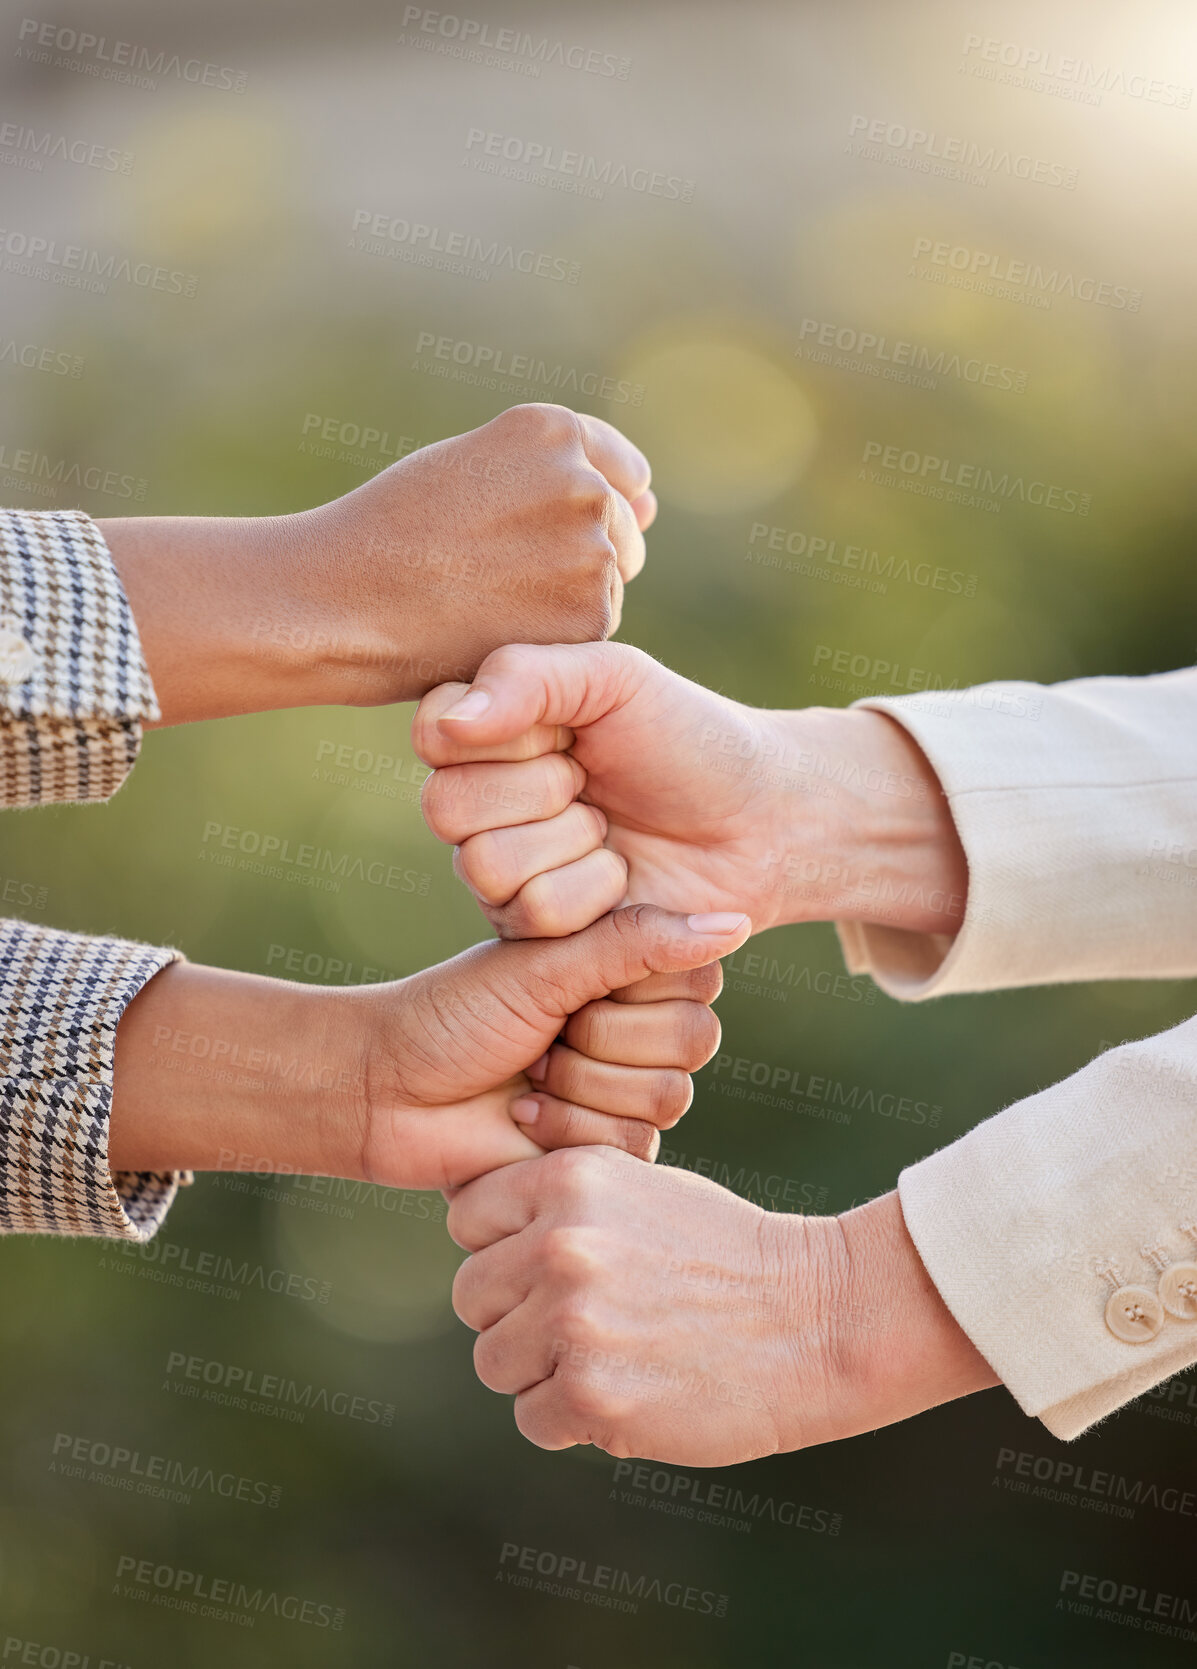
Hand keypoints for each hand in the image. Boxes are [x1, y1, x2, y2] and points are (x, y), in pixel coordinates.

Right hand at [99, 404, 656, 725]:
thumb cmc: (390, 533)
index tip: (530, 534)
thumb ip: (560, 476)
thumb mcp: (470, 467)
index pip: (619, 470)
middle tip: (492, 574)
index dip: (572, 510)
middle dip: (574, 554)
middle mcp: (585, 481)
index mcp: (553, 429)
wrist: (340, 602)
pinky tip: (496, 630)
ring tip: (485, 599)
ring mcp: (592, 549)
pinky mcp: (591, 616)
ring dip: (565, 598)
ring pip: (609, 582)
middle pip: (622, 529)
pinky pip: (594, 630)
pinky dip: (555, 638)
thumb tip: (652, 506)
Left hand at [110, 906, 748, 1190]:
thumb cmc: (454, 1016)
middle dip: (605, 1038)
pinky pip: (639, 1143)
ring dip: (584, 1085)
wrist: (388, 1092)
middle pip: (693, 1038)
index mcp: (627, 966)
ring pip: (669, 1094)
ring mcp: (626, 1087)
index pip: (696, 973)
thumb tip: (737, 920)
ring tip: (530, 1074)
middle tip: (544, 1034)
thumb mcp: (546, 965)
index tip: (568, 981)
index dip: (635, 984)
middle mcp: (638, 1025)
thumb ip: (638, 942)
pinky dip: (571, 1127)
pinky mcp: (610, 1147)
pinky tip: (525, 1115)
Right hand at [413, 642, 966, 938]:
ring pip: (486, 867)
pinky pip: (534, 916)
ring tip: (612, 829)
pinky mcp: (537, 934)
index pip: (435, 733)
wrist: (761, 821)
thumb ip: (525, 678)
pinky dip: (597, 891)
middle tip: (593, 781)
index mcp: (489, 731)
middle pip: (448, 808)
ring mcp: (503, 871)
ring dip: (573, 844)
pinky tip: (625, 875)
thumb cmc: (689, 738)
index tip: (564, 729)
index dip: (503, 734)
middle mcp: (481, 802)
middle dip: (542, 790)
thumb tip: (451, 724)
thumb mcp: (615, 680)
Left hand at [449, 1150, 997, 1464]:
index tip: (545, 1264)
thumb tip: (472, 1227)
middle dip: (516, 1315)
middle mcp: (562, 1244)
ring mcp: (574, 1321)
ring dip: (541, 1372)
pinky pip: (532, 1419)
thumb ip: (556, 1202)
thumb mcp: (637, 1187)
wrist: (816, 1318)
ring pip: (493, 1361)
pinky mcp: (592, 1396)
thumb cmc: (723, 1254)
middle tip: (586, 1322)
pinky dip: (572, 1420)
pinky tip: (631, 1393)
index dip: (501, 1246)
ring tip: (613, 1356)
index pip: (467, 1216)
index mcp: (570, 1180)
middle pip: (471, 1294)